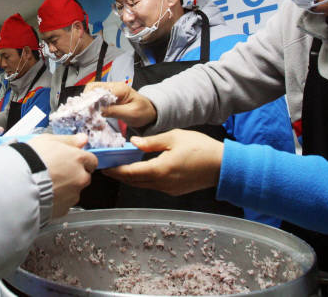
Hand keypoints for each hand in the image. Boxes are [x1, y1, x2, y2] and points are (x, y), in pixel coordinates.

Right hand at [27, 134, 97, 217]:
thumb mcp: (48, 140)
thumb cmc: (30, 160)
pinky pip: (64, 203)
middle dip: (74, 175)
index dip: (81, 160)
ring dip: (66, 188)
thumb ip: (69, 140)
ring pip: (74, 191)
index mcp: (78, 159)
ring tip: (47, 184)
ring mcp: (73, 194)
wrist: (17, 184)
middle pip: (84, 176)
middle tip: (56, 172)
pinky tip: (45, 194)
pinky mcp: (64, 208)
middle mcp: (80, 178)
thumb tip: (82, 139)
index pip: (92, 160)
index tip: (72, 161)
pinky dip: (58, 200)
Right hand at [84, 82, 156, 127]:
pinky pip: (96, 98)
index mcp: (120, 88)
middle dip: (87, 100)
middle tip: (85, 113)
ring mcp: (110, 91)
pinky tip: (92, 115)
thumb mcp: (131, 113)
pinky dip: (92, 106)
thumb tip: (99, 111)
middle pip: (93, 88)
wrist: (149, 112)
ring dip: (88, 103)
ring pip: (92, 93)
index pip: (100, 89)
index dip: (91, 99)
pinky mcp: (108, 97)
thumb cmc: (144, 112)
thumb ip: (115, 111)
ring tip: (88, 115)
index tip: (87, 111)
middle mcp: (114, 87)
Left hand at [103, 129, 222, 195]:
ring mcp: (168, 189)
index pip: (130, 173)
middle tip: (107, 168)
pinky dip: (143, 180)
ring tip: (120, 169)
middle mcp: (161, 183)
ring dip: (130, 178)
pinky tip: (140, 171)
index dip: (115, 170)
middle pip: (134, 182)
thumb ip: (151, 142)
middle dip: (119, 176)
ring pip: (143, 185)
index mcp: (159, 170)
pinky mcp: (175, 190)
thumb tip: (133, 143)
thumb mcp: (174, 137)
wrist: (222, 166)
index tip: (104, 166)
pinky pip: (153, 186)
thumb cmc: (200, 148)